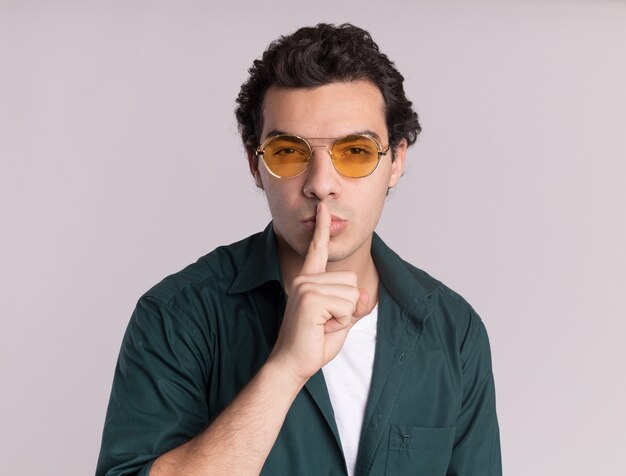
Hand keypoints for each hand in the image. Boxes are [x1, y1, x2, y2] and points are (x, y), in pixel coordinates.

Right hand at [268, 202, 368, 383]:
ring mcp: (306, 287)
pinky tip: (321, 328)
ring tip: (321, 326)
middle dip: (348, 307)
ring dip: (343, 316)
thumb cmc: (312, 344)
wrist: (291, 364)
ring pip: (351, 294)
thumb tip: (364, 293)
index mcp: (308, 281)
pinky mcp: (311, 298)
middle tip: (325, 323)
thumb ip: (353, 305)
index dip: (322, 228)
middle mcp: (305, 279)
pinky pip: (346, 305)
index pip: (318, 249)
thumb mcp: (340, 321)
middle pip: (351, 282)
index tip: (323, 207)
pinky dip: (340, 322)